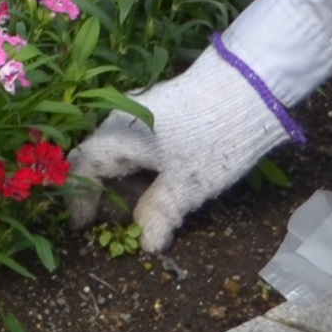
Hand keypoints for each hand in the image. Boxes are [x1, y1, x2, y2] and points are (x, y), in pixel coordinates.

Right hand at [69, 44, 292, 254]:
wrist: (252, 86)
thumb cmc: (211, 137)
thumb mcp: (185, 186)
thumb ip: (159, 214)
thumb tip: (146, 244)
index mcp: (116, 135)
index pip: (83, 167)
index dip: (80, 199)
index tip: (84, 227)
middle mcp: (122, 119)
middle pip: (99, 160)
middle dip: (105, 195)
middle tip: (118, 224)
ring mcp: (144, 112)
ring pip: (122, 153)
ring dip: (128, 184)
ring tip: (146, 211)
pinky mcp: (166, 111)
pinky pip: (141, 145)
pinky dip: (144, 169)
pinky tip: (164, 185)